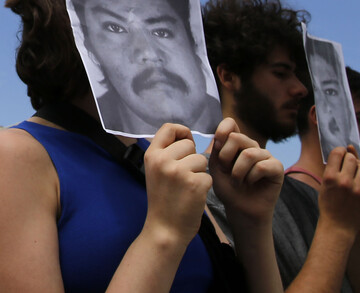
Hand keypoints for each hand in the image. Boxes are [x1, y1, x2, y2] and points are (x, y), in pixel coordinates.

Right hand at [142, 123, 210, 249]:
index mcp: (152, 155)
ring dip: (199, 173)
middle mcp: (163, 161)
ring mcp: (179, 172)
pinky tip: (193, 197)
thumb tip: (186, 137)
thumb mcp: (155, 172)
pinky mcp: (195, 184)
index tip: (185, 144)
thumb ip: (166, 153)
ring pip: (201, 160)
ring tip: (187, 188)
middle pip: (189, 144)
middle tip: (183, 177)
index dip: (181, 132)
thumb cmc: (163, 201)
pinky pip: (208, 176)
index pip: (169, 128)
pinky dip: (204, 187)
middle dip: (191, 158)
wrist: (164, 230)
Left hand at [208, 118, 281, 224]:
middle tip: (228, 173)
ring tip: (238, 182)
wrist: (240, 210)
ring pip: (248, 154)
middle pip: (236, 137)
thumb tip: (224, 135)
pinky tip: (251, 183)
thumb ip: (218, 149)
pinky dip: (251, 178)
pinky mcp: (277, 167)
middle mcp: (252, 145)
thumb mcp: (216, 167)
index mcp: (237, 142)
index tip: (217, 152)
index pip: (230, 123)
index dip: (221, 133)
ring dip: (238, 173)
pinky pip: (262, 166)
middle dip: (226, 159)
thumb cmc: (228, 189)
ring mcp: (266, 155)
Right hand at [318, 146, 359, 235]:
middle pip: (351, 158)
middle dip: (350, 159)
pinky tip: (359, 188)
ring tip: (356, 173)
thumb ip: (332, 171)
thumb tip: (340, 154)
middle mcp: (343, 181)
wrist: (338, 227)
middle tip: (349, 163)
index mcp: (330, 177)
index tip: (342, 153)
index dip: (340, 151)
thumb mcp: (325, 186)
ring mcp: (357, 189)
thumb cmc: (329, 205)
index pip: (338, 152)